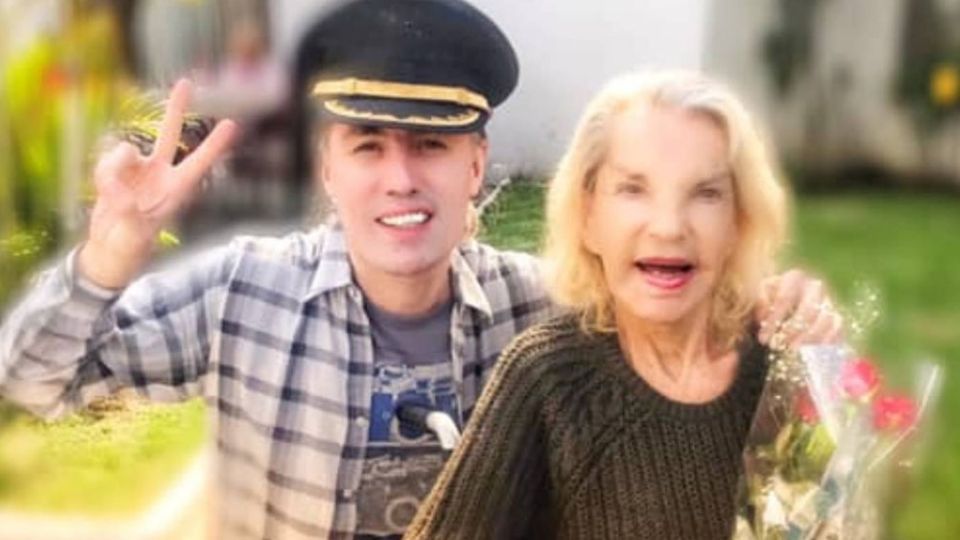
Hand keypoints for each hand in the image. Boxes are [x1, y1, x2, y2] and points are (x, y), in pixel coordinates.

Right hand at [77, 79, 237, 288]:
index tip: (232, 124)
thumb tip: (122, 193)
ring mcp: (139, 170)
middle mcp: (160, 174)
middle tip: (186, 82)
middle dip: (175, 108)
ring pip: (124, 150)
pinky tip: (104, 193)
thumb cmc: (131, 246)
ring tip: (113, 198)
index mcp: (176, 190)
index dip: (215, 145)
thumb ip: (128, 212)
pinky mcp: (118, 171)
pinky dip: (102, 175)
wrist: (110, 248)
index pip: (199, 163)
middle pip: (169, 133)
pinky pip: (107, 160)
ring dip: (112, 171)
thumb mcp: (134, 236)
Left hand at [756, 269, 843, 349]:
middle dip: (791, 330)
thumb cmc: (767, 306)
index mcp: (793, 278)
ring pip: (824, 319)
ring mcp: (828, 301)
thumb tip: (765, 314)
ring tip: (791, 349)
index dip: (773, 320)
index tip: (763, 339)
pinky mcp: (836, 317)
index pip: (785, 298)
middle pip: (808, 309)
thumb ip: (760, 304)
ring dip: (807, 337)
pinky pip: (837, 328)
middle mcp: (814, 287)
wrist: (782, 315)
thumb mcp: (757, 302)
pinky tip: (811, 350)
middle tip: (777, 346)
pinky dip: (825, 339)